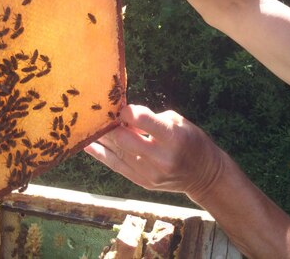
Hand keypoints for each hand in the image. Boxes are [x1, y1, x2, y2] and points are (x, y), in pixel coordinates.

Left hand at [84, 104, 224, 198]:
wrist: (203, 175)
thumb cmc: (191, 140)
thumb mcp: (178, 122)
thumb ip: (151, 118)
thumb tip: (124, 114)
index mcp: (173, 137)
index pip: (144, 122)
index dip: (128, 112)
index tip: (121, 106)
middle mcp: (160, 158)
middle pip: (125, 140)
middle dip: (110, 125)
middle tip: (99, 113)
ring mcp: (150, 173)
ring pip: (117, 153)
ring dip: (101, 138)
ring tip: (86, 125)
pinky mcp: (142, 182)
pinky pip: (116, 166)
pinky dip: (100, 154)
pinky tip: (87, 144)